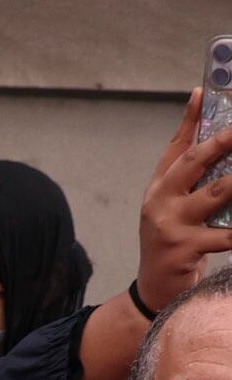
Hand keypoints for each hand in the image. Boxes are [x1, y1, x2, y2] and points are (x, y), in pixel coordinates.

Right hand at [135, 91, 231, 311]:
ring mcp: (170, 225)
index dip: (189, 118)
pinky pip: (226, 234)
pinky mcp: (183, 248)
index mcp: (159, 188)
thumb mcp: (176, 210)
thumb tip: (218, 148)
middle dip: (221, 142)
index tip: (202, 91)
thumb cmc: (175, 244)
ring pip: (217, 193)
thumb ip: (194, 183)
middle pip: (193, 162)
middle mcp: (160, 201)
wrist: (155, 289)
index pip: (176, 147)